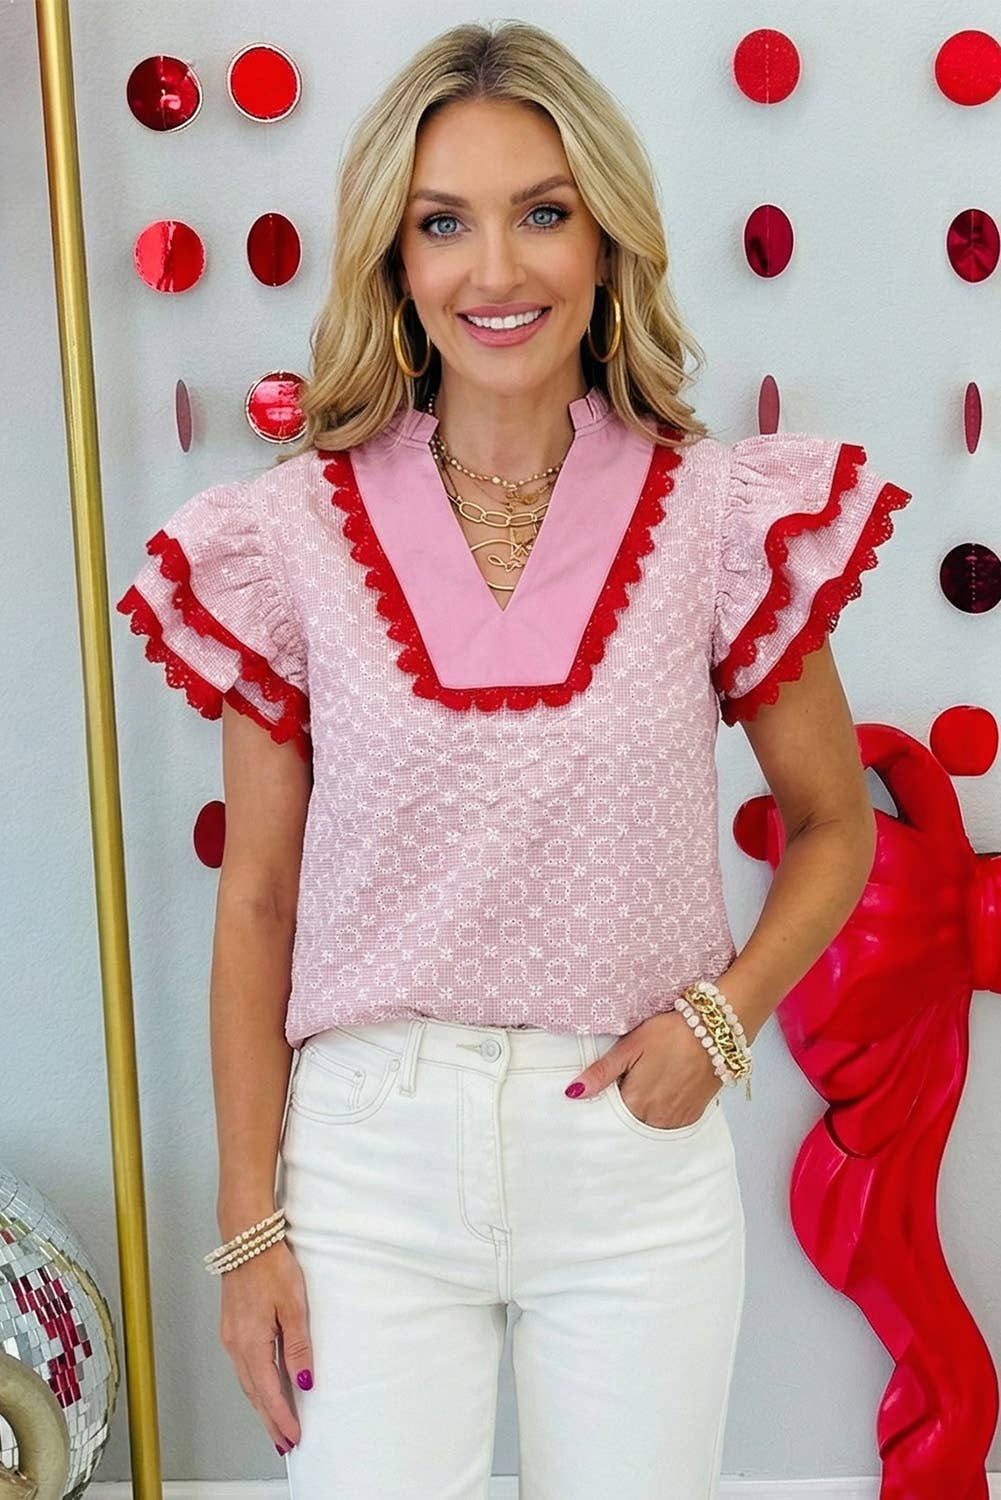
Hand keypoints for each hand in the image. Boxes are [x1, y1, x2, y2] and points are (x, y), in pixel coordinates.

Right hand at [218, 1238, 313, 1455]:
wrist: (247, 1239)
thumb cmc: (270, 1266)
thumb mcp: (294, 1306)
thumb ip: (298, 1347)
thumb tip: (303, 1382)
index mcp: (251, 1343)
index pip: (268, 1393)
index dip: (282, 1418)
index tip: (293, 1437)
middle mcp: (236, 1345)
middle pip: (254, 1394)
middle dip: (270, 1421)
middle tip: (285, 1443)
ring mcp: (231, 1337)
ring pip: (247, 1382)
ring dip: (262, 1405)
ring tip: (277, 1424)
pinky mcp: (232, 1328)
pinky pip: (244, 1367)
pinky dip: (255, 1385)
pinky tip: (264, 1389)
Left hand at [565, 1009, 721, 1128]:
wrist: (716, 1032)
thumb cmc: (672, 1033)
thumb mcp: (631, 1046)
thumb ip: (602, 1073)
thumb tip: (573, 1092)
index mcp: (635, 1101)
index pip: (608, 1114)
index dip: (605, 1099)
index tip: (607, 1087)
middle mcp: (655, 1118)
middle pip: (628, 1120)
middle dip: (624, 1104)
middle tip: (631, 1078)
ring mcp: (675, 1120)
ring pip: (648, 1123)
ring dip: (643, 1110)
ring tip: (649, 1081)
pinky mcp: (691, 1117)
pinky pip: (668, 1123)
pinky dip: (662, 1112)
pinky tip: (665, 1090)